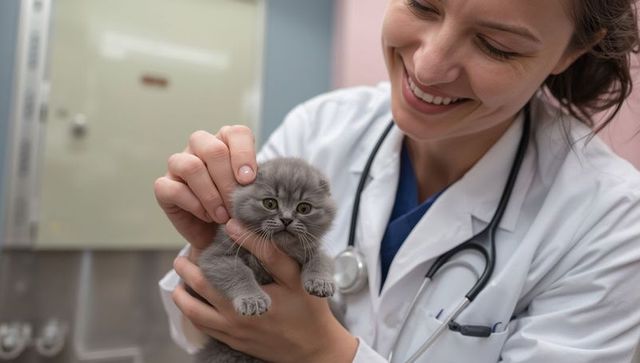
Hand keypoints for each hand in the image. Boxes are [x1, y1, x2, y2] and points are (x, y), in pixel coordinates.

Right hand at [154, 125, 256, 259]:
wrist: (217, 234)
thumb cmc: (237, 208)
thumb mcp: (252, 194)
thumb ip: (255, 184)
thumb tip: (255, 185)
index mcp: (226, 142)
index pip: (236, 133)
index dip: (244, 154)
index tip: (249, 180)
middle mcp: (201, 147)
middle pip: (212, 148)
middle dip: (227, 180)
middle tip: (236, 203)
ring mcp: (179, 164)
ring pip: (190, 166)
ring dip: (210, 194)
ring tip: (223, 215)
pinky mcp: (164, 186)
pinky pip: (171, 188)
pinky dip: (193, 204)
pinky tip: (207, 216)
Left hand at [171, 219, 357, 362]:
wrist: (315, 349)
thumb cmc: (307, 310)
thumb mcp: (294, 276)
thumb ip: (267, 251)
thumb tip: (237, 228)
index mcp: (242, 302)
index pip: (208, 275)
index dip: (200, 255)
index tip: (200, 240)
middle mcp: (231, 320)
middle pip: (193, 294)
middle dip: (185, 272)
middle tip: (182, 257)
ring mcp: (231, 334)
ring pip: (193, 314)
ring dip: (182, 296)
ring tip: (182, 279)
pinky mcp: (235, 342)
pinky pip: (205, 328)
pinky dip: (194, 313)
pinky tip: (197, 302)